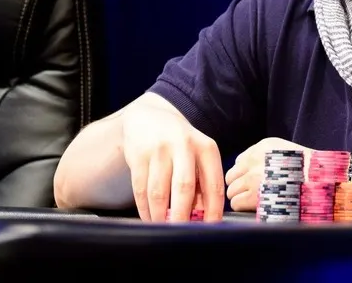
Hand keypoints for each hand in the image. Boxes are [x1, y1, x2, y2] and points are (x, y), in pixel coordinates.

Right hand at [121, 100, 224, 222]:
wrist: (149, 117)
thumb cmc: (180, 143)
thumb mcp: (198, 154)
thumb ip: (203, 180)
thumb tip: (203, 216)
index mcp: (206, 147)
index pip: (213, 183)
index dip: (213, 209)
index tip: (210, 227)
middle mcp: (183, 146)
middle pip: (184, 188)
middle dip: (182, 216)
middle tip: (182, 233)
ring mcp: (159, 150)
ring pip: (158, 192)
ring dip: (160, 216)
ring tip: (163, 227)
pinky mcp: (138, 156)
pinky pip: (140, 190)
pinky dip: (145, 209)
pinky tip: (149, 217)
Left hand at [225, 138, 311, 211]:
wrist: (320, 185)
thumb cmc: (310, 173)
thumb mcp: (289, 153)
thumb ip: (269, 157)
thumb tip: (251, 171)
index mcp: (264, 146)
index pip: (241, 160)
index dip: (246, 173)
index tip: (255, 181)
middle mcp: (255, 160)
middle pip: (232, 175)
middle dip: (240, 185)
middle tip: (252, 193)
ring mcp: (253, 178)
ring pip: (231, 189)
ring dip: (240, 196)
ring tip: (255, 202)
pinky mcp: (253, 196)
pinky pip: (235, 203)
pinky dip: (242, 207)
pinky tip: (254, 208)